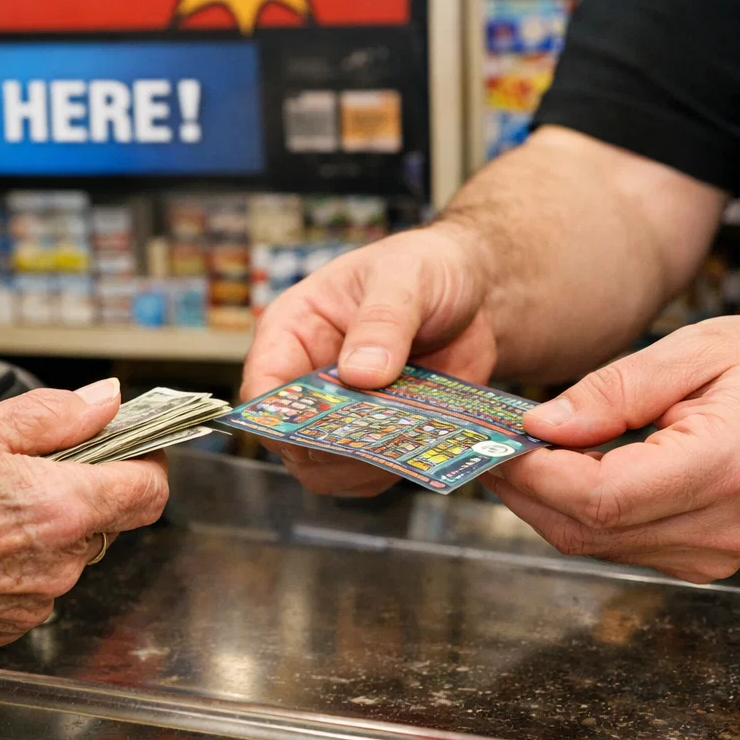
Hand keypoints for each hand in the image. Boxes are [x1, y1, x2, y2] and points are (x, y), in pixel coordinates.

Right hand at [0, 379, 167, 648]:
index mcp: (60, 510)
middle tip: (26, 461)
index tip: (128, 443)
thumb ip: (53, 415)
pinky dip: (12, 559)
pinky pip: (30, 585)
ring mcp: (29, 603)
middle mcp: (55, 566)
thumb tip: (105, 402)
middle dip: (80, 486)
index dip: (145, 460)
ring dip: (42, 524)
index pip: (149, 492)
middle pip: (105, 519)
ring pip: (65, 553)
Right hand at [241, 222, 496, 496]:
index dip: (280, 418)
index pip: (263, 387)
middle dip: (328, 450)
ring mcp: (344, 411)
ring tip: (402, 447)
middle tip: (373, 444)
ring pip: (328, 468)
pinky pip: (372, 473)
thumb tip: (359, 372)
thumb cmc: (424, 266)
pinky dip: (393, 470)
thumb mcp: (404, 279)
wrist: (476, 288)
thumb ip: (382, 321)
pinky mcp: (380, 432)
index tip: (316, 434)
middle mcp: (309, 378)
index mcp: (294, 331)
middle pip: (291, 440)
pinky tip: (420, 450)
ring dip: (362, 468)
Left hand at [494, 316, 739, 582]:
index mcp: (723, 468)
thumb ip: (615, 388)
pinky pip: (623, 545)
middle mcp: (721, 527)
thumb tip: (541, 424)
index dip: (533, 474)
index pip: (598, 497)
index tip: (492, 441)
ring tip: (522, 452)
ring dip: (548, 503)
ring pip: (597, 545)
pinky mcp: (709, 559)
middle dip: (525, 490)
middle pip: (586, 531)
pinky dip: (583, 512)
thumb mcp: (699, 349)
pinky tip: (569, 472)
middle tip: (488, 445)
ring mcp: (717, 554)